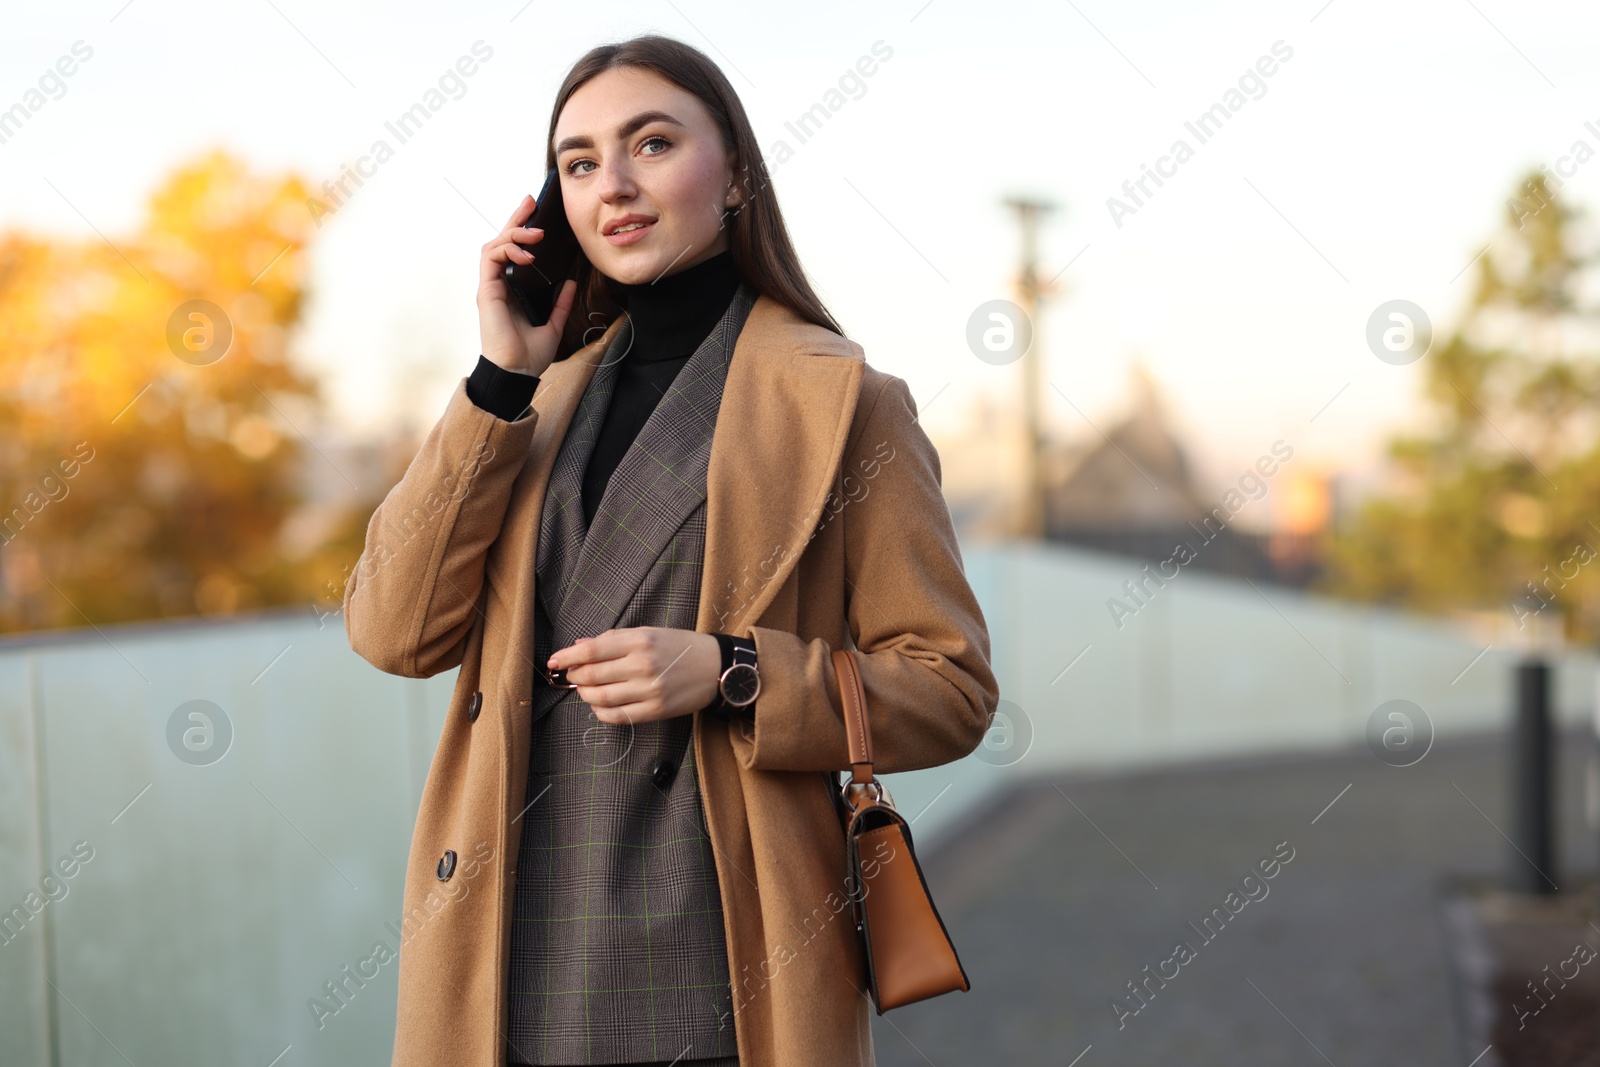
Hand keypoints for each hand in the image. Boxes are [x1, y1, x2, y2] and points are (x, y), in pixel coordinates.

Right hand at [478, 193, 578, 376]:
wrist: (517, 373)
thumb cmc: (530, 355)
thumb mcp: (553, 324)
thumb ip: (560, 303)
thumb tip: (570, 282)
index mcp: (510, 290)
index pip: (513, 251)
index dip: (521, 229)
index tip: (535, 212)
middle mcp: (497, 284)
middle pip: (501, 241)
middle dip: (516, 219)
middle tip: (532, 202)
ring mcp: (490, 286)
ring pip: (494, 245)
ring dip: (514, 233)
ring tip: (537, 232)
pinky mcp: (486, 291)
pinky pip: (491, 259)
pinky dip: (507, 249)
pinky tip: (527, 253)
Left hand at [548, 627, 720, 724]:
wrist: (716, 667)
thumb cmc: (680, 647)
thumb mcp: (649, 632)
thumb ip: (614, 639)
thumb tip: (580, 645)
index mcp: (640, 641)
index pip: (592, 650)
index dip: (567, 656)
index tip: (555, 661)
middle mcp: (643, 665)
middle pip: (592, 674)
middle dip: (575, 676)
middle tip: (572, 675)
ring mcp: (650, 690)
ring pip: (601, 697)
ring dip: (585, 694)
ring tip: (584, 689)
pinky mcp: (656, 710)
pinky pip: (618, 715)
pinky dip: (601, 712)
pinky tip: (599, 705)